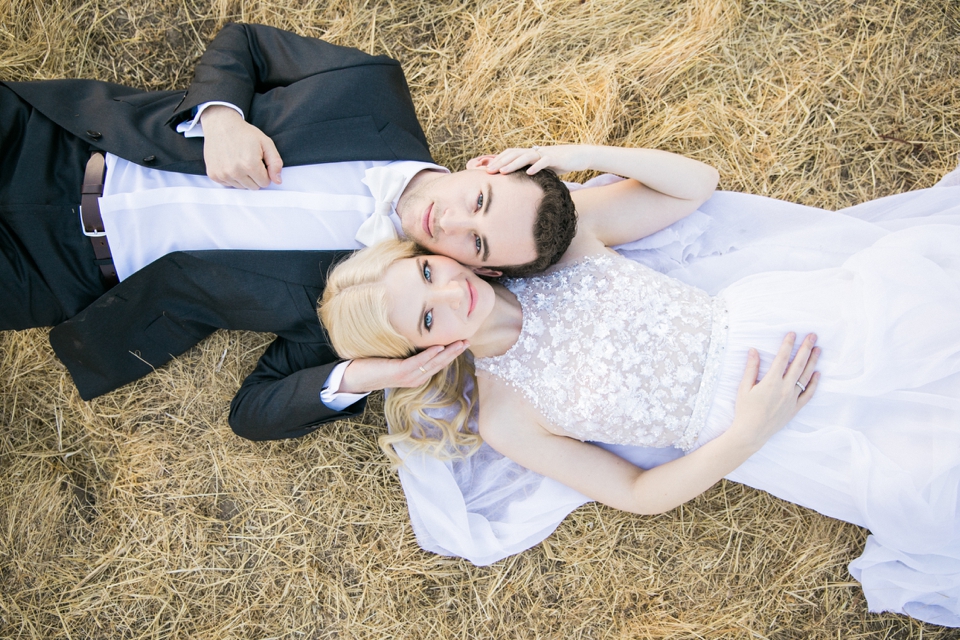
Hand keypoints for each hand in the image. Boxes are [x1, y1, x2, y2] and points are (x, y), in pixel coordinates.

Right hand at [200, 105, 282, 188]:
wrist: (221, 125)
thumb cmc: (244, 133)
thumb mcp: (266, 143)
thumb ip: (275, 163)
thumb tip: (277, 181)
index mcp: (250, 165)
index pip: (265, 183)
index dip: (265, 172)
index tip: (259, 161)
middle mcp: (235, 172)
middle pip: (253, 187)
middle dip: (255, 176)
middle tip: (249, 160)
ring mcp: (222, 174)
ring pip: (241, 187)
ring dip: (243, 177)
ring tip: (239, 161)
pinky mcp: (213, 174)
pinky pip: (229, 184)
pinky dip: (231, 176)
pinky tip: (230, 163)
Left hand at [337, 341, 468, 393]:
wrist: (355, 377)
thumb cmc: (374, 365)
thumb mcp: (395, 357)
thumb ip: (407, 351)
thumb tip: (415, 335)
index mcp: (416, 375)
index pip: (438, 363)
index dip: (451, 354)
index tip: (463, 342)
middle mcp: (415, 378)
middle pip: (440, 364)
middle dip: (455, 353)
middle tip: (468, 341)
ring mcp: (408, 377)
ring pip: (433, 364)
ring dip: (448, 353)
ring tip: (460, 343)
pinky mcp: (399, 373)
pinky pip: (418, 363)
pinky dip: (429, 355)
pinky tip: (439, 347)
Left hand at [484, 144, 593, 175]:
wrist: (578, 156)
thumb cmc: (558, 164)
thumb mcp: (541, 169)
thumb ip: (530, 172)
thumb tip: (518, 183)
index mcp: (529, 154)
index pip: (510, 155)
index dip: (498, 161)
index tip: (486, 170)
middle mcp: (534, 151)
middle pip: (514, 154)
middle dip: (500, 163)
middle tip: (488, 171)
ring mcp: (544, 153)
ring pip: (526, 156)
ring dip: (513, 164)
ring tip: (503, 172)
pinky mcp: (555, 158)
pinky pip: (544, 161)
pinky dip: (536, 166)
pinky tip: (529, 173)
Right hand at [729, 333, 820, 450]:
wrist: (751, 432)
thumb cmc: (744, 410)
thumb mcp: (743, 388)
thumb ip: (751, 368)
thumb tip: (753, 351)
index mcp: (771, 382)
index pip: (782, 358)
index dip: (788, 344)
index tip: (793, 333)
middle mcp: (784, 389)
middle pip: (798, 364)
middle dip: (805, 348)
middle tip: (812, 336)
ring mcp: (792, 399)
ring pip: (806, 377)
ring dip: (812, 362)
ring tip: (818, 349)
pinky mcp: (795, 408)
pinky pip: (808, 394)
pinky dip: (814, 383)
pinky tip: (817, 373)